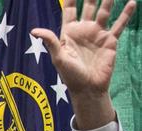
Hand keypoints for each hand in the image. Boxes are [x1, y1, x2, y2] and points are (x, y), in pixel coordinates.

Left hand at [31, 0, 135, 128]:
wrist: (88, 88)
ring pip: (104, 11)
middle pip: (88, 6)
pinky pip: (119, 24)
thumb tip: (34, 30)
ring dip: (108, 0)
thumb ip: (50, 41)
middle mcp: (84, 30)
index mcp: (69, 32)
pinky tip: (131, 3)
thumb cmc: (70, 75)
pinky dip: (126, 14)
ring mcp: (98, 34)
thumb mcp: (58, 58)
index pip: (69, 10)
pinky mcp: (110, 40)